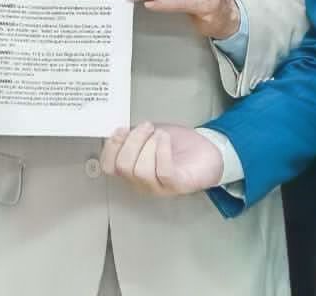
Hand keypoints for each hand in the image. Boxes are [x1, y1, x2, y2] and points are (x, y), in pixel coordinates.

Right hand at [101, 122, 222, 195]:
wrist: (207, 150)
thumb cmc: (177, 144)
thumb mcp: (149, 136)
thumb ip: (132, 136)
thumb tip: (118, 130)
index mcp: (131, 170)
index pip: (109, 167)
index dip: (111, 147)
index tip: (122, 129)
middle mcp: (142, 183)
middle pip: (124, 167)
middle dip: (133, 141)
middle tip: (147, 127)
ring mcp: (159, 187)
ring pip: (141, 171)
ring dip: (149, 145)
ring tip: (160, 134)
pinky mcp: (178, 186)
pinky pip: (163, 171)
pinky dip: (162, 151)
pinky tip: (165, 139)